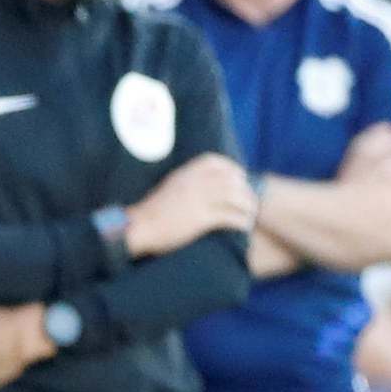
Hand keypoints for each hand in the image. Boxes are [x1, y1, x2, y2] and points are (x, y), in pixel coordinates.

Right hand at [125, 154, 256, 257]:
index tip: (240, 180)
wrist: (140, 226)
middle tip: (249, 202)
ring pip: (236, 197)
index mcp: (188, 171)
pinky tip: (244, 227)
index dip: (234, 171)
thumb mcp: (171, 184)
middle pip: (232, 180)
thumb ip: (189, 180)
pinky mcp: (202, 218)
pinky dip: (241, 222)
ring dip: (247, 207)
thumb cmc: (153, 210)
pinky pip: (230, 217)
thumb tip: (205, 184)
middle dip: (245, 191)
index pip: (219, 163)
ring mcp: (200, 199)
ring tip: (250, 216)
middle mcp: (197, 181)